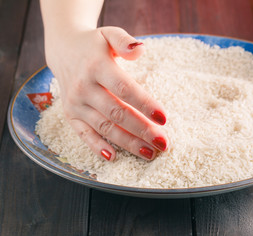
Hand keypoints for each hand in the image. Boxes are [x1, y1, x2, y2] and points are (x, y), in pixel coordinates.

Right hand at [44, 27, 167, 160]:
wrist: (63, 50)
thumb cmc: (94, 44)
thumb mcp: (109, 34)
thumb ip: (125, 42)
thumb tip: (141, 50)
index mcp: (96, 66)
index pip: (124, 89)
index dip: (144, 104)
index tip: (163, 118)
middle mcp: (84, 87)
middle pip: (117, 113)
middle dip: (142, 130)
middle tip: (163, 143)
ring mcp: (76, 104)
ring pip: (105, 127)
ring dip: (128, 143)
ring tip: (149, 154)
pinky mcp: (71, 115)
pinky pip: (83, 134)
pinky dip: (97, 147)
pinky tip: (113, 158)